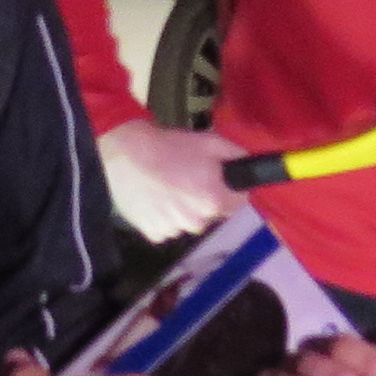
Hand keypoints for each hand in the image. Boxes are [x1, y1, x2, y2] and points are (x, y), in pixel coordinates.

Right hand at [98, 118, 246, 238]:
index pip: (239, 202)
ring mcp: (174, 231)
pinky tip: (155, 198)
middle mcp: (198, 222)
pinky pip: (167, 228)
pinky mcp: (154, 234)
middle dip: (206, 199)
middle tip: (188, 178)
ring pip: (189, 222)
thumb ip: (237, 155)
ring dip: (184, 210)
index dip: (229, 188)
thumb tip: (251, 166)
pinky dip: (164, 216)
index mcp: (215, 200)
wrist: (125, 154)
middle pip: (213, 214)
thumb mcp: (210, 142)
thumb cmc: (168, 146)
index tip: (217, 179)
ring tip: (168, 187)